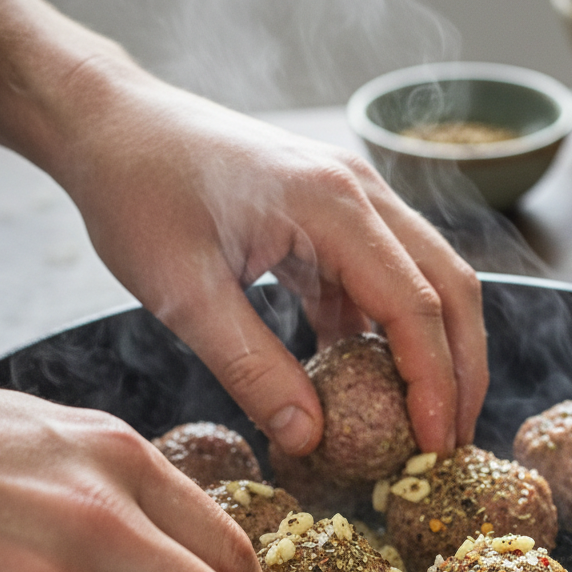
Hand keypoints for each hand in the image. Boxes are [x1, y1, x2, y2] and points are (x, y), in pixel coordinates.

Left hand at [50, 67, 488, 456]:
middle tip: (450, 443)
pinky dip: (390, 335)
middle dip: (460, 370)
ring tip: (427, 422)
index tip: (433, 446)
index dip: (434, 382)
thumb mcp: (182, 292)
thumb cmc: (136, 193)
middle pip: (449, 288)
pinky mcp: (336, 217)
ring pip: (429, 282)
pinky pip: (385, 281)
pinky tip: (372, 383)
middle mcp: (361, 193)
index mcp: (331, 203)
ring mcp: (354, 200)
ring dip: (436, 352)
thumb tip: (309, 438)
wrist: (111, 125)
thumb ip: (250, 367)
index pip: (415, 305)